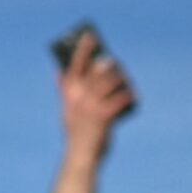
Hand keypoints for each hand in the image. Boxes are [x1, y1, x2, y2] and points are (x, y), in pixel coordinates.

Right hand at [57, 29, 136, 161]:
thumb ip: (63, 91)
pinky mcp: (104, 116)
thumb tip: (59, 71)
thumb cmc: (76, 132)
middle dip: (110, 65)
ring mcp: (91, 106)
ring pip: (112, 81)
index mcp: (68, 94)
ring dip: (122, 79)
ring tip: (126, 81)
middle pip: (98, 70)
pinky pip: (121, 98)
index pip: (75, 65)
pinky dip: (129, 95)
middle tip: (116, 64)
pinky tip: (133, 96)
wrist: (81, 156)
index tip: (91, 36)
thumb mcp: (66, 110)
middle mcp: (78, 98)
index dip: (83, 49)